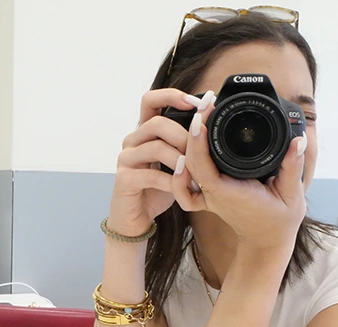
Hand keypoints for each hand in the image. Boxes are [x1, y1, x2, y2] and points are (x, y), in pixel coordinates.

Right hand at [107, 89, 210, 236]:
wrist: (136, 219)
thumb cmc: (157, 189)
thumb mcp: (175, 162)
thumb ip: (185, 144)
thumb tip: (212, 125)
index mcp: (144, 132)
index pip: (150, 100)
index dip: (172, 95)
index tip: (197, 102)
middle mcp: (132, 141)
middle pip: (156, 123)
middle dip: (183, 135)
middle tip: (200, 151)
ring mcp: (126, 160)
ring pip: (156, 147)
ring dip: (181, 159)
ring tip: (197, 173)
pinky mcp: (124, 179)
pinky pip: (151, 175)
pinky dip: (172, 181)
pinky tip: (185, 186)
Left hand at [171, 107, 307, 252]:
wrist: (267, 241)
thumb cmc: (279, 219)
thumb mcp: (291, 193)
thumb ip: (292, 167)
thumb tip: (297, 140)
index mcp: (228, 192)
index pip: (203, 163)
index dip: (198, 139)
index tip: (203, 114)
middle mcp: (213, 193)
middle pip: (190, 160)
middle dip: (194, 129)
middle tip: (205, 102)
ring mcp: (207, 196)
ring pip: (186, 168)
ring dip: (187, 141)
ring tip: (199, 115)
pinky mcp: (207, 197)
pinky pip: (185, 186)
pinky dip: (180, 172)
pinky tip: (183, 154)